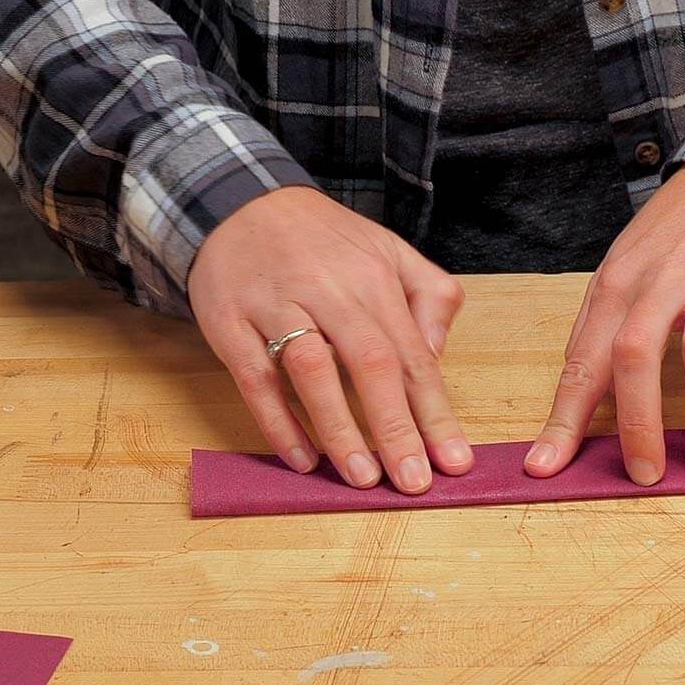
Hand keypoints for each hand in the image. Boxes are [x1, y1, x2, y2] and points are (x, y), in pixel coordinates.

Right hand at [187, 186, 472, 493]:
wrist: (238, 201)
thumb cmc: (323, 241)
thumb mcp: (388, 250)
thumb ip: (428, 295)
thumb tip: (436, 356)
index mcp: (374, 278)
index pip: (413, 355)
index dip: (435, 413)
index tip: (454, 461)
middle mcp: (329, 290)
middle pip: (371, 364)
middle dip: (395, 429)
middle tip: (413, 483)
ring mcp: (276, 305)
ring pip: (312, 371)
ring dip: (339, 429)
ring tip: (362, 479)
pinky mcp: (229, 321)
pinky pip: (255, 378)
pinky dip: (277, 421)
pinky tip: (301, 458)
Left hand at [526, 164, 684, 482]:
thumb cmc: (677, 236)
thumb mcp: (623, 268)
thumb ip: (599, 328)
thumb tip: (576, 397)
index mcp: (615, 285)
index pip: (582, 360)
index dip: (564, 418)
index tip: (546, 466)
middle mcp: (659, 283)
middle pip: (633, 356)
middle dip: (635, 424)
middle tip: (645, 475)